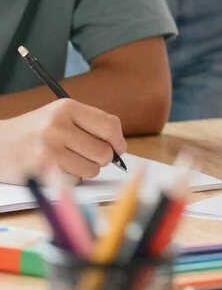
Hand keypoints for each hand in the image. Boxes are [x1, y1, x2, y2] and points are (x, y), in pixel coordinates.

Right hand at [0, 99, 125, 183]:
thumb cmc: (34, 131)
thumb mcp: (60, 116)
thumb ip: (90, 125)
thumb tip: (119, 147)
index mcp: (67, 108)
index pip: (110, 125)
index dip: (118, 141)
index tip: (119, 148)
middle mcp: (58, 126)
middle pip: (103, 151)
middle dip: (101, 159)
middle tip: (89, 157)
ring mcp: (48, 148)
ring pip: (91, 169)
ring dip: (85, 170)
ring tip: (69, 162)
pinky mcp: (41, 169)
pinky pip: (73, 181)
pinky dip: (70, 179)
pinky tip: (57, 169)